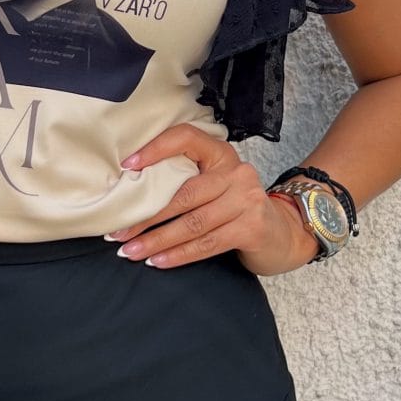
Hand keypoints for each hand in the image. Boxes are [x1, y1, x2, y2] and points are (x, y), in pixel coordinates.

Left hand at [109, 125, 321, 275]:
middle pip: (182, 194)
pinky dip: (178, 255)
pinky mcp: (251, 228)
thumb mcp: (215, 187)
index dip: (155, 149)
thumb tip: (133, 193)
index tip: (127, 167)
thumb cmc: (236, 209)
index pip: (186, 138)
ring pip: (191, 223)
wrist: (283, 233)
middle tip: (117, 232)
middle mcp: (236, 173)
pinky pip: (206, 244)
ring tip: (129, 252)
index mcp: (221, 155)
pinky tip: (157, 262)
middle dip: (145, 216)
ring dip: (156, 240)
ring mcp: (247, 200)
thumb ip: (187, 182)